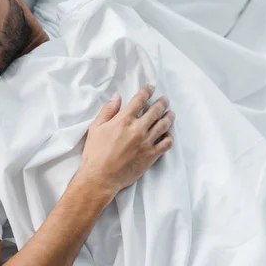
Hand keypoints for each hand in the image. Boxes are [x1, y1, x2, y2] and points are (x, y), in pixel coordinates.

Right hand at [77, 85, 174, 199]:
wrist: (101, 178)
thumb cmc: (95, 153)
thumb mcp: (95, 128)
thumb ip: (108, 111)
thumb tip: (117, 96)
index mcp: (123, 120)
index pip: (139, 100)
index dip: (147, 91)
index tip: (151, 88)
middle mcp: (138, 129)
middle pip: (155, 111)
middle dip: (161, 103)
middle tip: (165, 100)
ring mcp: (147, 142)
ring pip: (164, 125)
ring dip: (169, 117)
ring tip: (171, 113)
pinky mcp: (151, 155)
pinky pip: (166, 143)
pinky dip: (169, 136)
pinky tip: (168, 134)